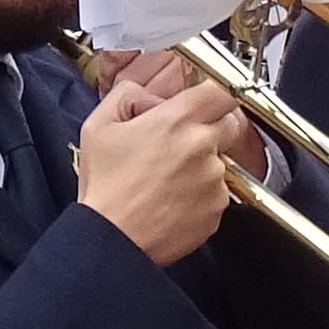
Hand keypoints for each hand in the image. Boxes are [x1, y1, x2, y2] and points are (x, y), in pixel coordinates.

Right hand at [75, 58, 253, 265]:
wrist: (112, 239)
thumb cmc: (105, 188)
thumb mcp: (98, 126)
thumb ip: (126, 95)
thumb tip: (147, 94)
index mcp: (175, 121)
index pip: (220, 90)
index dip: (214, 93)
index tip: (206, 99)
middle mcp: (202, 147)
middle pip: (230, 122)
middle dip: (211, 126)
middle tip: (182, 140)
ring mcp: (213, 179)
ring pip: (220, 160)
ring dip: (202, 164)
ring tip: (167, 179)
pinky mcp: (217, 209)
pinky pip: (217, 192)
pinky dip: (201, 193)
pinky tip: (173, 199)